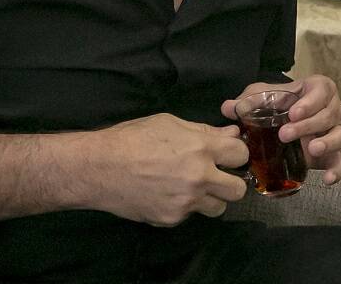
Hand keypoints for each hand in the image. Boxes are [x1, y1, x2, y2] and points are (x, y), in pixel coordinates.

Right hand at [86, 113, 248, 226]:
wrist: (100, 168)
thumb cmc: (132, 138)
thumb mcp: (170, 123)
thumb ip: (204, 131)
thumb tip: (230, 134)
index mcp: (201, 148)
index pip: (241, 155)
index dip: (236, 154)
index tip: (228, 155)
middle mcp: (199, 177)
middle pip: (238, 190)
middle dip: (231, 182)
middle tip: (217, 176)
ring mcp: (186, 202)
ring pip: (218, 208)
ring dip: (211, 198)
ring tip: (193, 188)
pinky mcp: (171, 218)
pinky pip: (190, 215)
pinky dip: (184, 206)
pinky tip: (167, 194)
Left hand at [222, 75, 340, 184]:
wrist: (284, 117)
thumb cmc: (278, 102)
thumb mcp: (262, 96)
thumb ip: (247, 100)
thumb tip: (228, 108)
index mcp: (318, 89)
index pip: (322, 91)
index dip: (310, 103)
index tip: (293, 113)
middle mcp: (332, 109)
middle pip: (329, 115)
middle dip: (308, 125)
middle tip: (284, 134)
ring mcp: (334, 131)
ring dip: (327, 143)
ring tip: (311, 150)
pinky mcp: (332, 154)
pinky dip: (337, 171)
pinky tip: (326, 179)